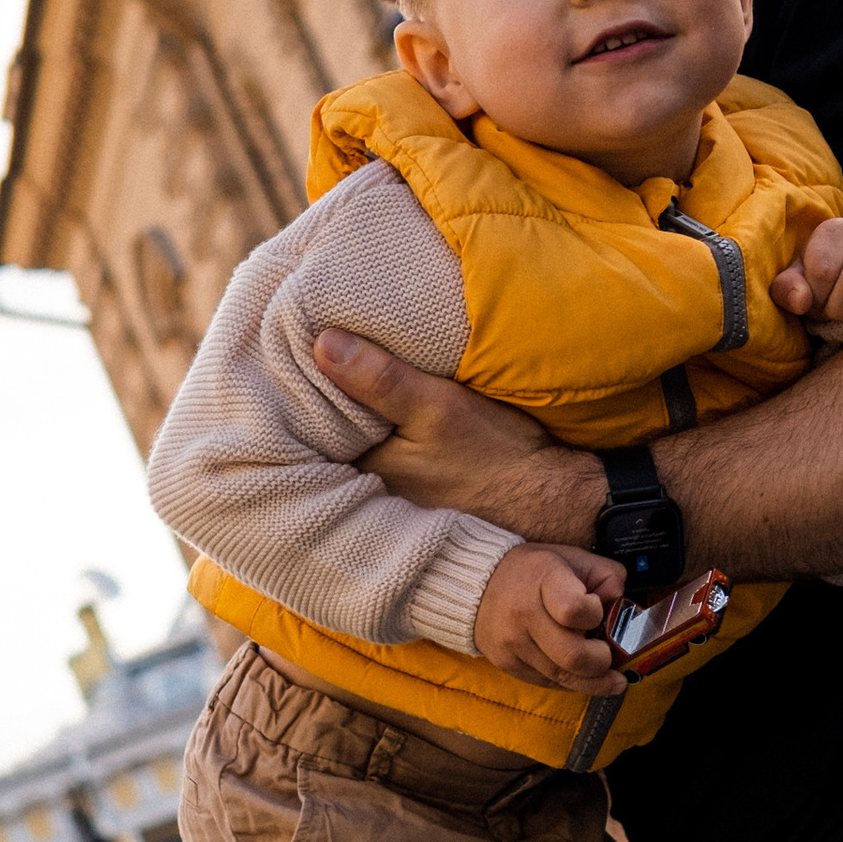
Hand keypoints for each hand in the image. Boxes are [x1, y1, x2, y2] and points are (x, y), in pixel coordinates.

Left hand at [313, 329, 604, 542]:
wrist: (554, 499)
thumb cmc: (498, 457)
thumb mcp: (439, 408)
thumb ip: (382, 380)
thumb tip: (322, 343)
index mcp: (364, 473)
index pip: (307, 430)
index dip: (297, 392)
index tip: (288, 355)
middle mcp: (370, 491)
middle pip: (328, 439)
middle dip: (319, 403)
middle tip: (305, 354)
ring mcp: (395, 493)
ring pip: (356, 445)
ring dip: (349, 414)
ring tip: (336, 367)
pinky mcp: (419, 487)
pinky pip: (382, 451)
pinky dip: (376, 427)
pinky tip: (379, 401)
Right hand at [474, 542, 623, 686]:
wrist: (479, 585)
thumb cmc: (536, 571)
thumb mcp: (573, 559)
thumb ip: (607, 577)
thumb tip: (621, 608)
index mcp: (543, 578)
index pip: (575, 610)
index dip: (595, 616)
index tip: (597, 612)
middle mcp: (523, 613)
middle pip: (573, 656)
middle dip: (601, 662)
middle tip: (609, 656)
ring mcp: (512, 643)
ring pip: (563, 677)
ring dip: (594, 681)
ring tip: (609, 678)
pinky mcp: (506, 664)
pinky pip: (548, 683)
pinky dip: (570, 682)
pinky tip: (582, 676)